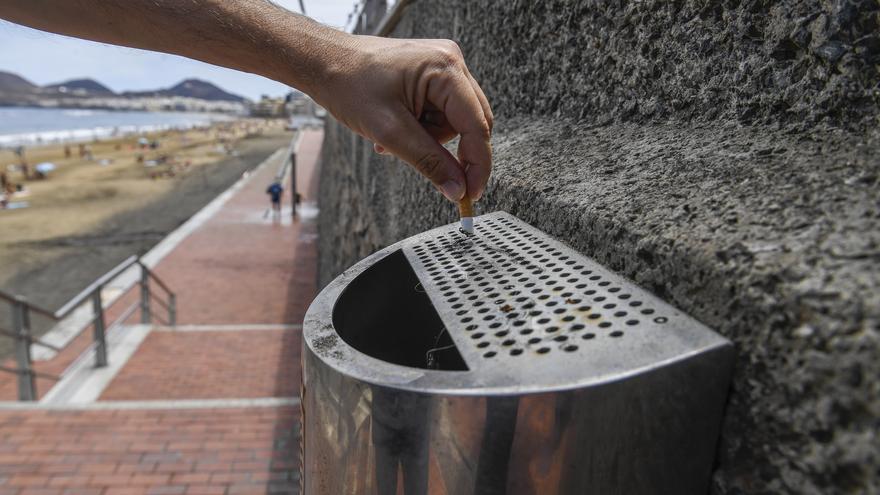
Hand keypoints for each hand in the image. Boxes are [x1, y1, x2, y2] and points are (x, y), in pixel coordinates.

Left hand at [310, 35, 493, 201]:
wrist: (323, 62)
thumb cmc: (349, 85)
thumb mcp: (390, 131)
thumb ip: (429, 162)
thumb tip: (458, 189)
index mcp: (446, 69)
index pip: (477, 126)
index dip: (477, 164)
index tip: (471, 194)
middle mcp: (451, 62)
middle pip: (470, 123)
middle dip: (446, 149)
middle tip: (423, 167)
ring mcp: (442, 66)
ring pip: (454, 121)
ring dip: (428, 139)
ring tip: (391, 139)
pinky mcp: (432, 73)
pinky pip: (440, 111)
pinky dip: (422, 127)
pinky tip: (396, 127)